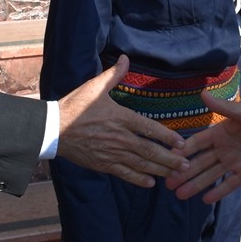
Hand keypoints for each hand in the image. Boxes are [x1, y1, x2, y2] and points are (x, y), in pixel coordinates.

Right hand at [57, 55, 187, 186]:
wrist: (54, 128)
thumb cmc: (75, 105)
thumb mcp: (94, 87)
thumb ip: (113, 75)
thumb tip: (125, 58)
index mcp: (121, 117)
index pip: (150, 128)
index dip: (167, 137)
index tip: (181, 143)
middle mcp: (120, 137)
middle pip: (150, 150)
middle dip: (170, 159)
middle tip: (186, 165)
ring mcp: (112, 153)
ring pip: (141, 164)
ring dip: (160, 170)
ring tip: (175, 175)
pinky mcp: (103, 164)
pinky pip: (125, 173)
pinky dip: (138, 179)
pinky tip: (150, 183)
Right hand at [165, 92, 240, 202]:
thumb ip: (224, 107)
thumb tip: (202, 94)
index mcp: (221, 132)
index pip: (198, 143)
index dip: (184, 150)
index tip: (168, 157)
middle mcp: (224, 148)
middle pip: (200, 162)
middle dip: (184, 172)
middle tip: (167, 183)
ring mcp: (234, 161)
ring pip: (211, 175)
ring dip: (195, 184)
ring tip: (179, 194)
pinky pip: (229, 183)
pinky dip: (217, 191)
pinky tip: (204, 200)